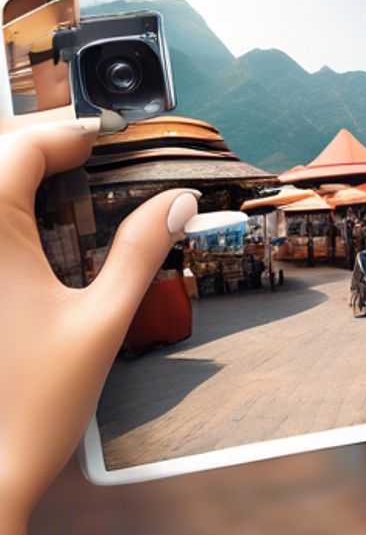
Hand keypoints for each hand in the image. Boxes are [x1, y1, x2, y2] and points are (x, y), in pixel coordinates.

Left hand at [0, 119, 199, 534]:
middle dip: (42, 140)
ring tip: (67, 172)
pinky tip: (37, 222)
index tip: (111, 135)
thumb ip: (139, 252)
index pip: (22, 148)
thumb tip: (179, 201)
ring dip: (21, 169)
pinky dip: (9, 204)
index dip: (69, 131)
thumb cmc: (36, 404)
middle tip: (93, 147)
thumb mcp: (101, 321)